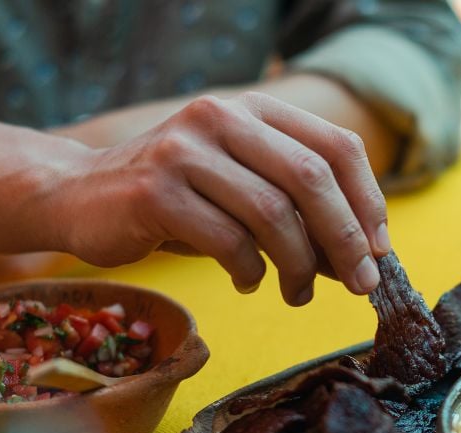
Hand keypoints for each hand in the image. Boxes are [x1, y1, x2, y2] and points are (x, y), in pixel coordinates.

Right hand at [53, 92, 390, 305]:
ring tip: (297, 293)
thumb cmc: (177, 200)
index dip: (368, 199)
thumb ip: (295, 212)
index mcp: (254, 111)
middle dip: (345, 238)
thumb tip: (360, 257)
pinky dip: (251, 271)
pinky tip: (250, 282)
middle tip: (360, 283)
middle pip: (311, 177)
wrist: (79, 195)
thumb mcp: (241, 191)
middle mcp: (222, 118)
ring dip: (299, 265)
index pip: (336, 146)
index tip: (380, 248)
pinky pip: (227, 240)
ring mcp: (185, 150)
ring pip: (272, 213)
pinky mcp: (155, 190)